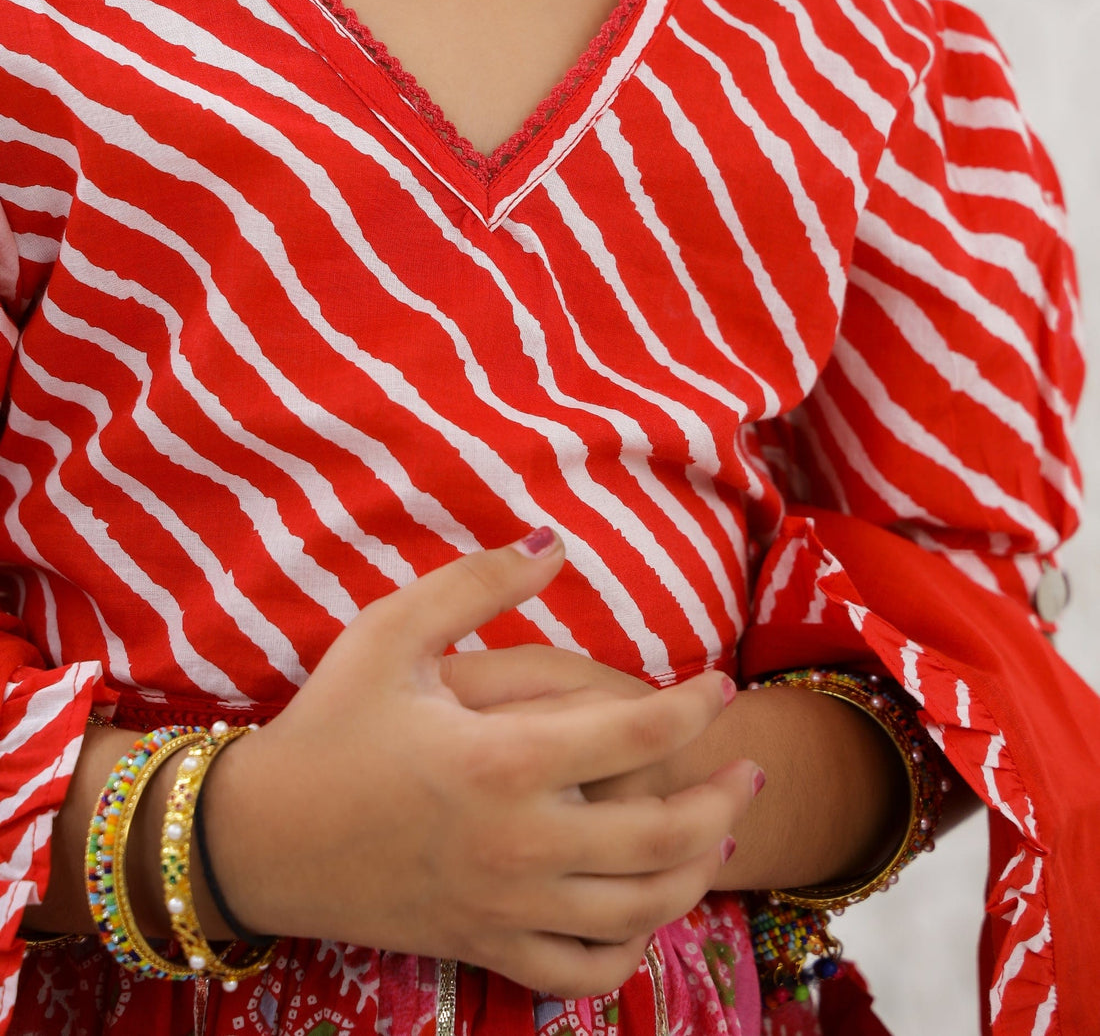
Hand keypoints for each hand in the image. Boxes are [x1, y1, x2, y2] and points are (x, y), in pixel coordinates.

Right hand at [201, 531, 761, 998]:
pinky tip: (646, 917)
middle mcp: (517, 842)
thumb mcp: (391, 633)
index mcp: (501, 758)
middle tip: (750, 769)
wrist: (258, 839)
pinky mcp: (481, 945)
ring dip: (696, 872)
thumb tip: (555, 544)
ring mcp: (503, 904)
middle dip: (723, 799)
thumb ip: (477, 584)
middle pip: (662, 835)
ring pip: (637, 909)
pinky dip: (629, 951)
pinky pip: (579, 970)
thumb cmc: (329, 725)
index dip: (694, 705)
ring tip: (719, 836)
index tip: (718, 685)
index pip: (638, 730)